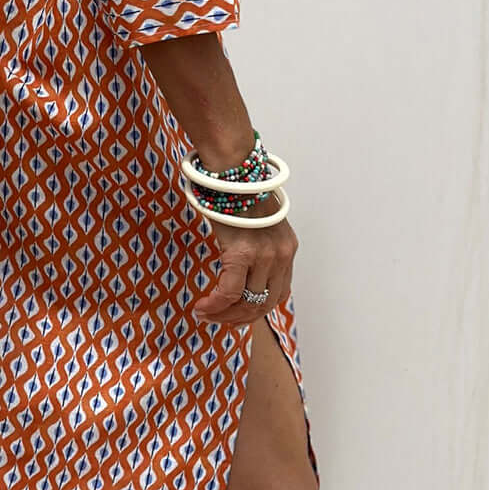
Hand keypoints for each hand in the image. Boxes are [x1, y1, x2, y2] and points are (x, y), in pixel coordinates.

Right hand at [192, 191, 297, 326]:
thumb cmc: (237, 192)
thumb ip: (256, 245)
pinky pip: (230, 291)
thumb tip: (238, 267)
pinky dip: (215, 305)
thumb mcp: (256, 223)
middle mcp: (281, 254)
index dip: (256, 310)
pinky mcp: (244, 252)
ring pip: (247, 302)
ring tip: (204, 314)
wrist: (231, 169)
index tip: (234, 315)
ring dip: (224, 315)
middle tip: (216, 320)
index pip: (278, 294)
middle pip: (264, 303)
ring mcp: (265, 255)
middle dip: (238, 318)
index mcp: (286, 248)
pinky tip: (201, 307)